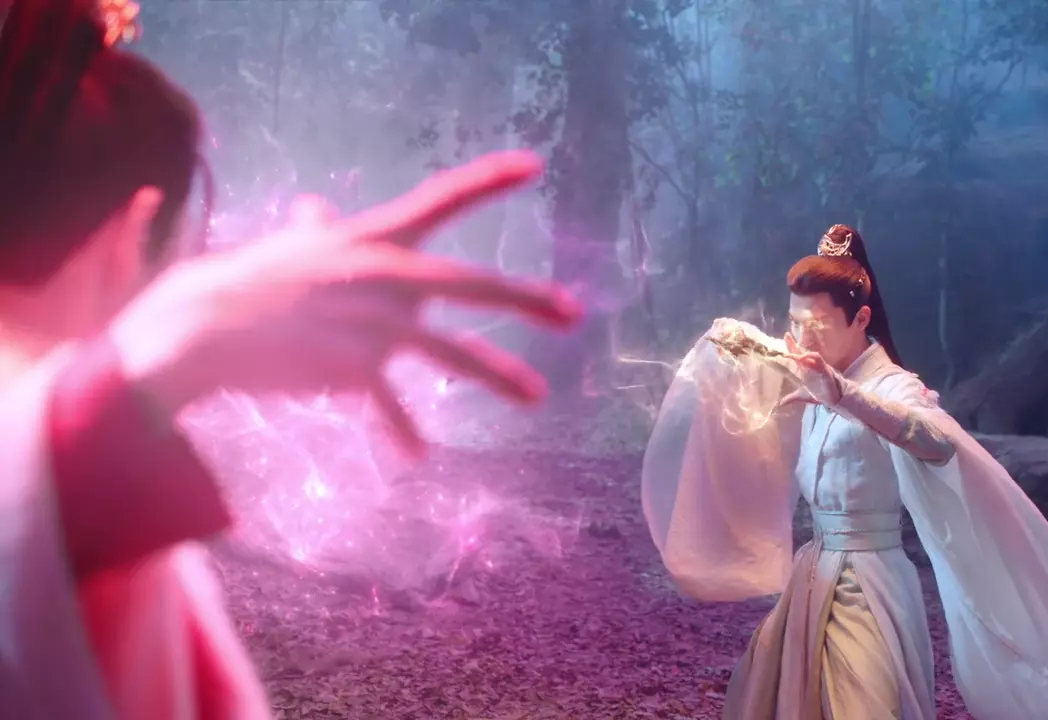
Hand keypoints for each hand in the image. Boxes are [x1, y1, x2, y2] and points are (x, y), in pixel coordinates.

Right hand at [109, 150, 580, 454]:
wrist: (201, 326)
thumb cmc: (248, 283)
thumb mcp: (291, 248)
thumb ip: (316, 229)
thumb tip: (314, 207)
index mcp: (372, 238)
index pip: (439, 198)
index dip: (487, 180)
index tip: (534, 165)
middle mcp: (383, 274)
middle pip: (471, 282)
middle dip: (527, 298)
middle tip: (573, 312)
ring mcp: (373, 322)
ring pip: (454, 351)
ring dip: (500, 374)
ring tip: (538, 396)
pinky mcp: (355, 367)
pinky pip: (392, 403)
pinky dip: (403, 430)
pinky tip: (417, 454)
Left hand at [778, 333, 841, 407]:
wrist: (834, 399)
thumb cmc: (821, 394)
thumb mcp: (803, 396)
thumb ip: (792, 398)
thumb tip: (780, 403)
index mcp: (805, 370)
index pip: (797, 356)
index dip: (791, 346)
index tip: (786, 337)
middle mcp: (811, 366)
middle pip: (801, 352)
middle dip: (793, 344)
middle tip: (786, 335)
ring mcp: (818, 366)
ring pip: (809, 355)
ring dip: (799, 353)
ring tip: (789, 355)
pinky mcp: (825, 369)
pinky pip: (819, 359)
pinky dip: (811, 357)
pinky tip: (803, 358)